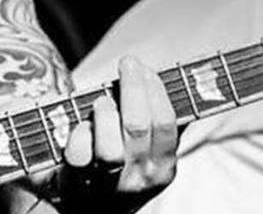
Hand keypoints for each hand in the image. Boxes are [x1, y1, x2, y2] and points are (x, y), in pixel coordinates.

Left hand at [57, 55, 178, 212]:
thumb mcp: (148, 153)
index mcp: (163, 168)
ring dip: (105, 114)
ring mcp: (109, 183)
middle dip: (132, 88)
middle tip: (127, 62)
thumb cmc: (120, 167)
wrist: (87, 207)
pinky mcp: (79, 182)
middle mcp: (139, 178)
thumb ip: (160, 126)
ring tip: (102, 100)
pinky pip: (79, 155)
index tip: (146, 67)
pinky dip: (79, 135)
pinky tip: (80, 125)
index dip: (156, 91)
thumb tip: (184, 84)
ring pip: (110, 147)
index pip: (166, 124)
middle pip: (138, 127)